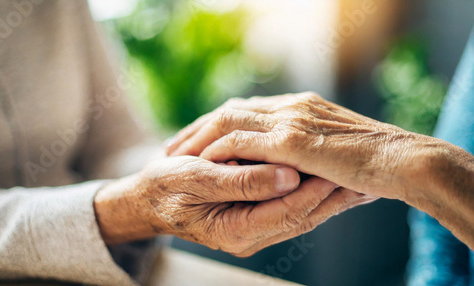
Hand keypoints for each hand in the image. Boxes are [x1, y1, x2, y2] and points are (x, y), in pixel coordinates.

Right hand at [94, 156, 342, 256]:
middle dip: (333, 195)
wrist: (151, 198)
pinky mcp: (256, 214)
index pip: (287, 212)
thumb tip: (288, 176)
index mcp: (236, 230)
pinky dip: (311, 190)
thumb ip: (241, 180)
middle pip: (302, 216)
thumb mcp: (196, 179)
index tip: (339, 171)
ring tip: (359, 176)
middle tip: (364, 176)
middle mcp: (250, 234)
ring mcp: (255, 226)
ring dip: (329, 193)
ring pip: (302, 211)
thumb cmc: (167, 188)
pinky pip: (291, 204)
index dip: (314, 191)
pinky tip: (329, 175)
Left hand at [166, 92, 432, 200]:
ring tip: (176, 154)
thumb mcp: (337, 152)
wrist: (404, 160)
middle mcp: (291, 107)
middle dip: (197, 127)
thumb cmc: (375, 162)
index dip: (217, 124)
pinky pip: (242, 141)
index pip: (246, 110)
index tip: (197, 140)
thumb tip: (298, 168)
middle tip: (174, 145)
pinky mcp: (292, 140)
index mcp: (300, 107)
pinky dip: (218, 149)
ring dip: (199, 138)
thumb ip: (313, 154)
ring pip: (228, 121)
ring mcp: (290, 120)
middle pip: (230, 110)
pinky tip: (201, 161)